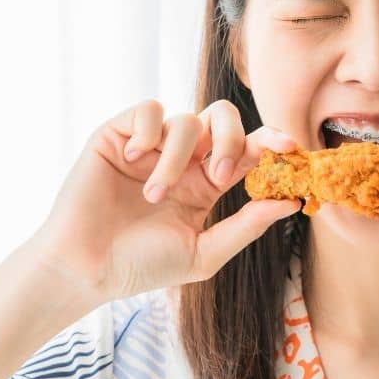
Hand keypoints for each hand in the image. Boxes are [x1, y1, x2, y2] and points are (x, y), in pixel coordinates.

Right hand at [24, 98, 301, 305]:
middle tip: (218, 175)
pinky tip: (133, 160)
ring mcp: (151, 145)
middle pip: (223, 117)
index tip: (292, 147)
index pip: (247, 150)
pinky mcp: (119, 134)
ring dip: (176, 158)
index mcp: (206, 183)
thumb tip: (291, 201)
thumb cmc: (141, 266)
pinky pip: (149, 109)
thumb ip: (246, 226)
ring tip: (154, 195)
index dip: (271, 142)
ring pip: (186, 121)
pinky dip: (149, 132)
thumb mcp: (203, 253)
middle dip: (230, 139)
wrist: (86, 268)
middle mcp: (183, 158)